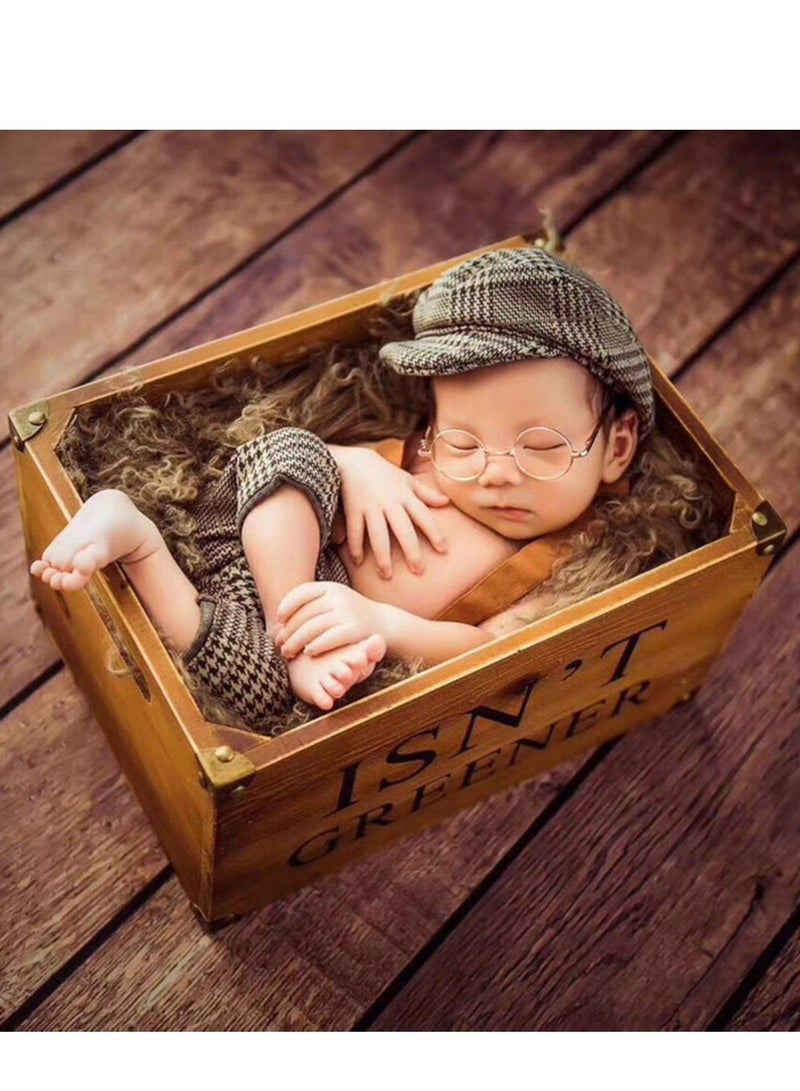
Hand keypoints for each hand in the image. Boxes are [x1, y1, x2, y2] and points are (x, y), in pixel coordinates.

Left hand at [273, 581, 384, 658]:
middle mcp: (338, 597)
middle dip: (289, 630)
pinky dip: (315, 646)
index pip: (302, 593)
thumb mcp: (334, 598)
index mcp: (330, 586)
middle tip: (280, 642)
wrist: (382, 621)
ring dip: (296, 641)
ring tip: (288, 651)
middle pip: (304, 614)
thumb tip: (281, 616)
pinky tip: (308, 652)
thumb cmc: (350, 612)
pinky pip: (328, 639)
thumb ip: (312, 602)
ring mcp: (346, 612)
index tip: (279, 619)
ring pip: (312, 628)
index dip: (287, 606)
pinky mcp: (354, 629)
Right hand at [333, 446, 450, 577]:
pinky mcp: (353, 509)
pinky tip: (358, 562)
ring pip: (378, 535)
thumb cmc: (385, 473)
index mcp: (405, 496)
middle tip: (418, 570)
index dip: (434, 533)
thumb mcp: (407, 480)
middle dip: (411, 550)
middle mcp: (390, 503)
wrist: (355, 460)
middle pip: (403, 530)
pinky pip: (355, 530)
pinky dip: (355, 546)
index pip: (424, 516)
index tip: (443, 550)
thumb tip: (446, 502)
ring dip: (382, 556)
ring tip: (387, 575)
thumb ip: (426, 493)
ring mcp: (371, 507)